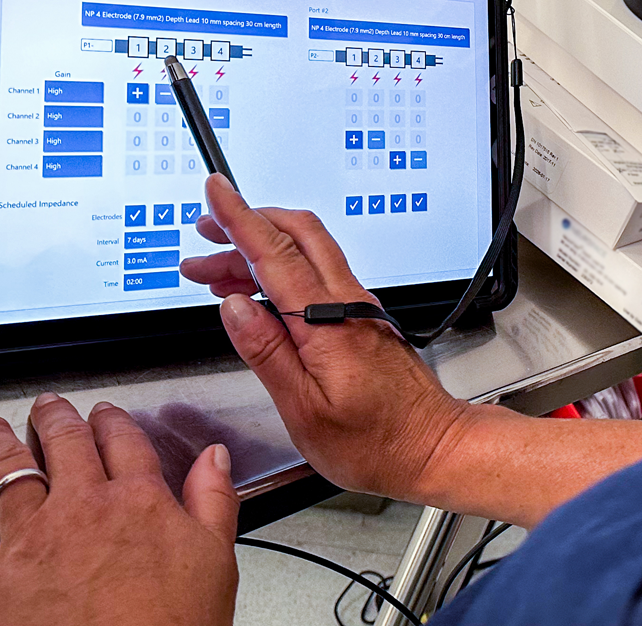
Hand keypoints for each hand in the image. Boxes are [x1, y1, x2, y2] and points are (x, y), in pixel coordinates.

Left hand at [0, 395, 237, 625]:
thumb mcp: (216, 561)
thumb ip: (213, 502)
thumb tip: (216, 460)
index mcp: (137, 500)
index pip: (122, 441)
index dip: (112, 421)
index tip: (106, 415)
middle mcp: (79, 509)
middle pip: (61, 442)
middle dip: (52, 418)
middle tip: (47, 409)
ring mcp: (27, 543)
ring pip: (2, 474)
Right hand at [179, 174, 470, 500]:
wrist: (435, 449)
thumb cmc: (377, 442)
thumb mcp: (304, 409)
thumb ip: (267, 353)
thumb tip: (234, 307)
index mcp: (328, 322)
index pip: (276, 253)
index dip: (240, 218)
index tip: (216, 191)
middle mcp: (348, 305)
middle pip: (297, 236)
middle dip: (247, 223)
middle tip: (206, 228)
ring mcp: (359, 310)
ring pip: (307, 256)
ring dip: (259, 252)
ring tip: (214, 270)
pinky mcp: (364, 322)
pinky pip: (318, 279)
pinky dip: (281, 274)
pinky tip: (258, 295)